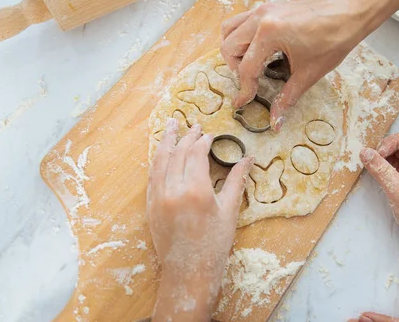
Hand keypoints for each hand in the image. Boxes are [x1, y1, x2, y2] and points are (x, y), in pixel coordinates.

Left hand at [147, 119, 253, 321]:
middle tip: (193, 125)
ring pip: (159, 161)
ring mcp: (158, 197)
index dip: (203, 141)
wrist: (189, 273)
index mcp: (196, 190)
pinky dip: (157, 160)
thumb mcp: (230, 211)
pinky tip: (161, 152)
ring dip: (165, 142)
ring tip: (170, 126)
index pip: (196, 154)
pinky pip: (152, 176)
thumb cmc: (215, 245)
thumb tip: (248, 158)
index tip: (210, 134)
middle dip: (185, 136)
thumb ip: (237, 181)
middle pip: (177, 153)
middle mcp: (173, 190)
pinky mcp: (150, 206)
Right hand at [220, 0, 398, 131]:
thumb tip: (275, 121)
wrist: (349, 14)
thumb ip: (287, 98)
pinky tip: (259, 49)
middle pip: (229, 46)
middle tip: (250, 81)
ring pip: (230, 29)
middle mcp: (260, 18)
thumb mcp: (308, 73)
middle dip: (235, 68)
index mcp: (269, 33)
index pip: (246, 67)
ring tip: (250, 63)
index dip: (244, 90)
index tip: (242, 103)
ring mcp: (263, 9)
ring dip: (234, 49)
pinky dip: (242, 36)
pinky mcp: (269, 7)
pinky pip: (242, 21)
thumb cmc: (333, 41)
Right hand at [360, 130, 398, 248]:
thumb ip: (381, 170)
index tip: (379, 152)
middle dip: (388, 148)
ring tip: (375, 167)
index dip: (394, 141)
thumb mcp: (397, 192)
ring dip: (386, 157)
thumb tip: (364, 152)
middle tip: (374, 159)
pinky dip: (387, 166)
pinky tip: (379, 173)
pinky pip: (398, 165)